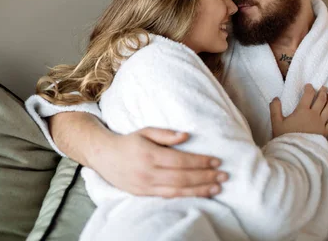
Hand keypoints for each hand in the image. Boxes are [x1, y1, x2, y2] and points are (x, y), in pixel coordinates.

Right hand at [88, 127, 228, 197]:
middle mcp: (148, 172)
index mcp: (150, 154)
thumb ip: (166, 134)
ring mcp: (145, 185)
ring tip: (217, 188)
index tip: (216, 161)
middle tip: (224, 176)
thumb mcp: (145, 131)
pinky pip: (168, 197)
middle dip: (205, 177)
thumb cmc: (128, 141)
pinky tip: (199, 194)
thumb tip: (186, 135)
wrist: (104, 156)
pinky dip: (186, 196)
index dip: (200, 162)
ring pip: (177, 191)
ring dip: (199, 190)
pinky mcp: (143, 194)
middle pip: (182, 177)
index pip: (181, 160)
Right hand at [270, 84, 327, 137]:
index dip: (309, 88)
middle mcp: (314, 115)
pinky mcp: (325, 133)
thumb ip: (275, 108)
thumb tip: (276, 98)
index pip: (308, 95)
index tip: (309, 85)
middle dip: (323, 92)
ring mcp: (321, 124)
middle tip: (324, 87)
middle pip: (321, 100)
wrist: (296, 152)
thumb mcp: (276, 122)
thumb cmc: (285, 137)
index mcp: (302, 111)